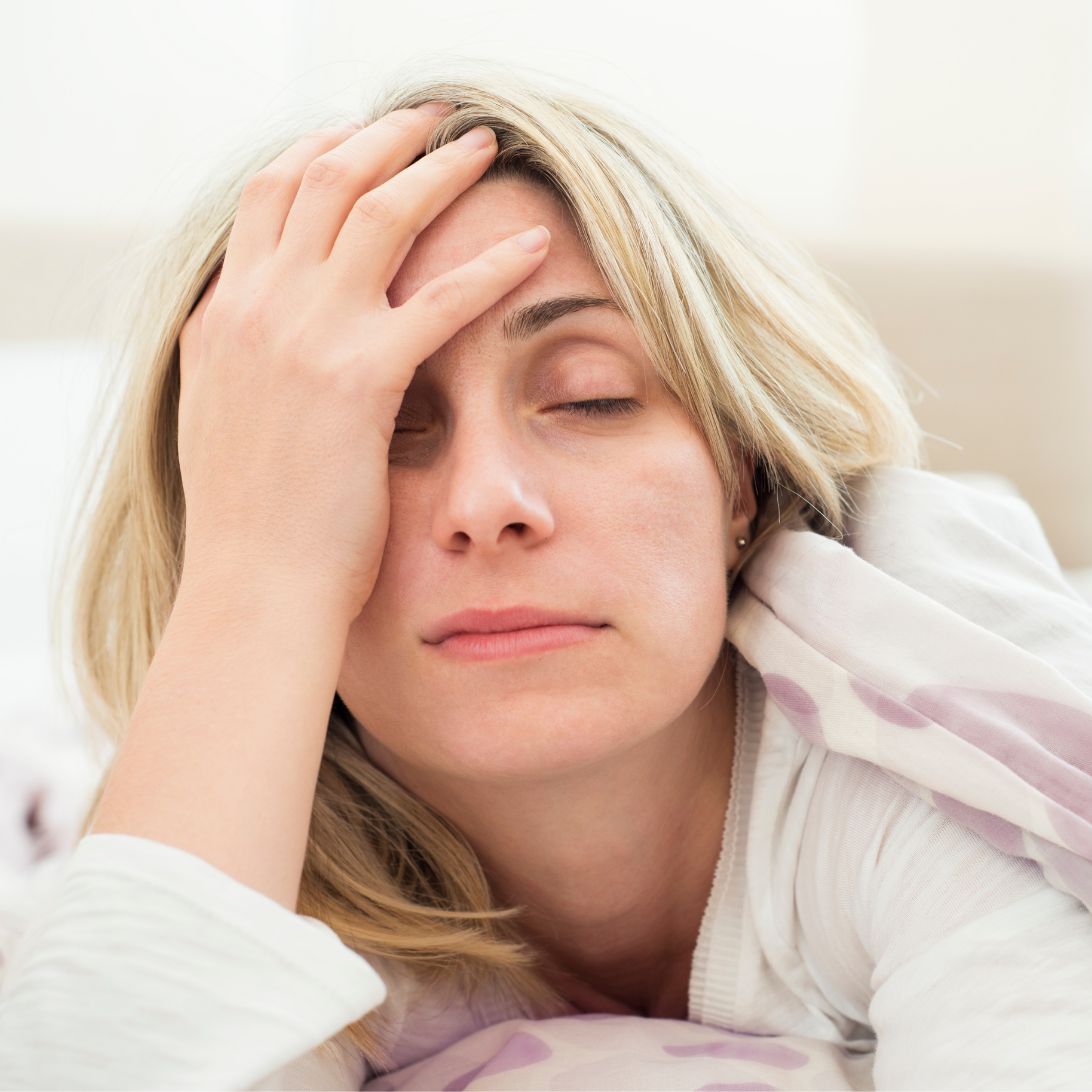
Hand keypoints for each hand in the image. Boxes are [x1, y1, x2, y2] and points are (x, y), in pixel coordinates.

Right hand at [176, 105, 550, 622]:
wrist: (253, 587)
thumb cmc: (253, 524)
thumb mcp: (228, 422)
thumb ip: (252, 363)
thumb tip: (283, 340)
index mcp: (223, 317)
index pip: (268, 196)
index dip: (319, 153)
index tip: (364, 138)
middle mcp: (257, 309)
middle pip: (321, 178)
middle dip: (381, 135)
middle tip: (432, 118)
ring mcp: (304, 337)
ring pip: (377, 213)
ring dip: (435, 169)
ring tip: (483, 148)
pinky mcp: (360, 379)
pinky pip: (441, 300)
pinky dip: (492, 265)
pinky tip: (534, 246)